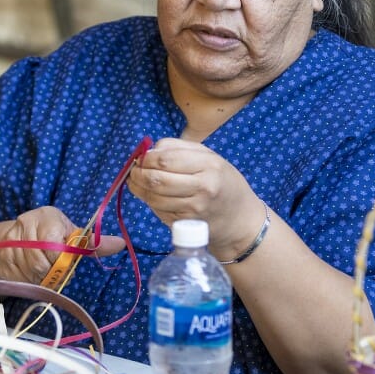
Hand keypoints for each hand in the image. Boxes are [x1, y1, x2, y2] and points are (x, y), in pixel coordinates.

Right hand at [0, 206, 125, 282]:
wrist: (2, 245)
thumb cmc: (44, 236)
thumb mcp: (68, 233)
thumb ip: (92, 242)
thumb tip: (121, 244)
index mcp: (46, 216)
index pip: (60, 247)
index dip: (64, 257)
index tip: (64, 254)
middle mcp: (27, 226)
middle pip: (50, 263)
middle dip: (55, 269)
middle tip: (53, 263)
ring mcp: (12, 246)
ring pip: (39, 274)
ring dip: (45, 276)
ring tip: (42, 267)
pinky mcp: (5, 264)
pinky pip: (27, 280)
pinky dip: (33, 281)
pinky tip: (30, 273)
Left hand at [126, 138, 264, 258]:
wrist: (240, 218)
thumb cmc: (222, 181)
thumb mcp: (209, 157)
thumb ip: (178, 149)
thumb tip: (148, 152)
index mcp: (209, 165)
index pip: (166, 159)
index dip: (147, 158)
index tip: (142, 158)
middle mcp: (203, 187)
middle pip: (157, 179)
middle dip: (138, 174)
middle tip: (134, 172)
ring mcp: (195, 208)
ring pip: (154, 197)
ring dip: (139, 190)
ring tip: (138, 183)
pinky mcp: (187, 224)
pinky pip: (159, 211)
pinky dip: (150, 202)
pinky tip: (152, 196)